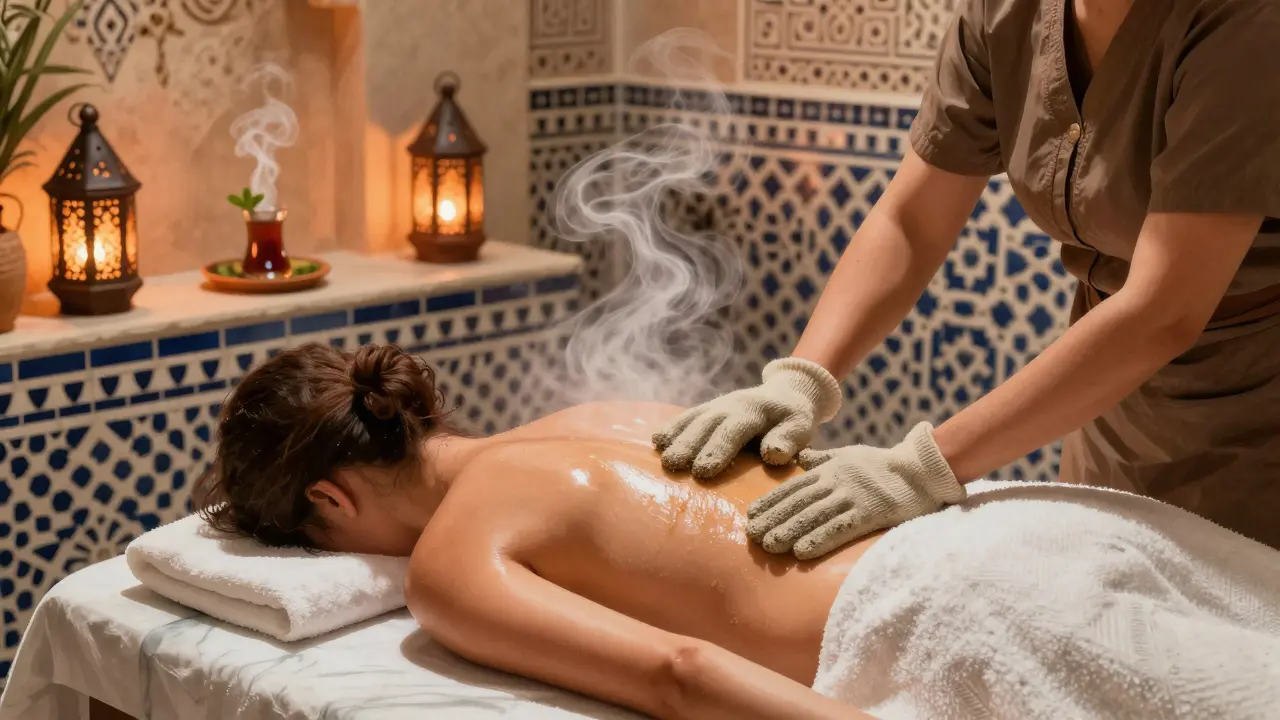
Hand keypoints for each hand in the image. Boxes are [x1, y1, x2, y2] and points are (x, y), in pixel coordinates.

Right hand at [652, 358, 842, 478]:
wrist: (786, 394)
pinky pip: (688, 415)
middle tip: (673, 465)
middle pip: (707, 424)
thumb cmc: (794, 420)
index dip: (718, 449)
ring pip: (694, 419)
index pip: (735, 429)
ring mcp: (717, 404)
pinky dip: (672, 427)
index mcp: (757, 410)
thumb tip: (772, 454)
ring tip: (661, 456)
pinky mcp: (708, 408)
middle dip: (689, 444)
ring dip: (676, 437)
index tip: (703, 471)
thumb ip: (789, 440)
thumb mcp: (802, 427)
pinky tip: (655, 441)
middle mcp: (732, 404)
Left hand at [746, 423, 964, 559]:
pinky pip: (841, 528)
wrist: (921, 469)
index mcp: (830, 469)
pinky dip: (820, 540)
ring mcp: (854, 497)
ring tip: (769, 546)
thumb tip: (800, 457)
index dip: (771, 502)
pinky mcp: (871, 513)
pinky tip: (802, 552)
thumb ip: (822, 458)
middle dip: (774, 519)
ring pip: (815, 516)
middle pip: (800, 502)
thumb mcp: (848, 454)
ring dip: (790, 531)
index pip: (794, 487)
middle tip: (751, 535)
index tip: (751, 516)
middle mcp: (837, 482)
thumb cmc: (882, 464)